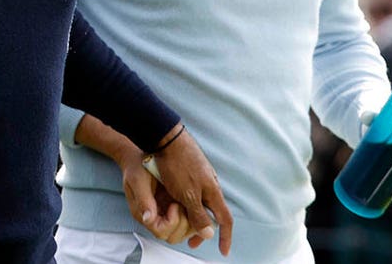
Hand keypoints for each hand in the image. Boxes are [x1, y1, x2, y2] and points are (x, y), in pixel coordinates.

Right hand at [120, 147, 193, 242]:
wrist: (140, 155)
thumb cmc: (137, 166)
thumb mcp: (137, 180)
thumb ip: (143, 200)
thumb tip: (148, 218)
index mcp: (144, 213)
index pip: (161, 231)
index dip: (171, 222)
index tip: (175, 205)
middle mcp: (155, 216)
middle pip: (173, 236)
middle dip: (183, 223)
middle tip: (184, 205)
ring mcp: (165, 212)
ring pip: (182, 230)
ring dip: (190, 220)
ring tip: (189, 202)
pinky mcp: (173, 205)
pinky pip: (187, 218)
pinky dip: (193, 214)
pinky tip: (194, 202)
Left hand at [150, 125, 233, 255]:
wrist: (166, 138)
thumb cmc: (176, 166)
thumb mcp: (187, 195)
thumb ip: (198, 214)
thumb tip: (209, 233)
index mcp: (213, 191)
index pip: (225, 219)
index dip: (225, 237)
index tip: (224, 252)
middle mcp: (211, 184)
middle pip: (213, 213)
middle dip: (204, 229)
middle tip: (191, 241)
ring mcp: (202, 177)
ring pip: (203, 204)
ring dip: (195, 218)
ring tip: (182, 225)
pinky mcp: (192, 171)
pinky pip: (195, 194)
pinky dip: (189, 206)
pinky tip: (179, 207)